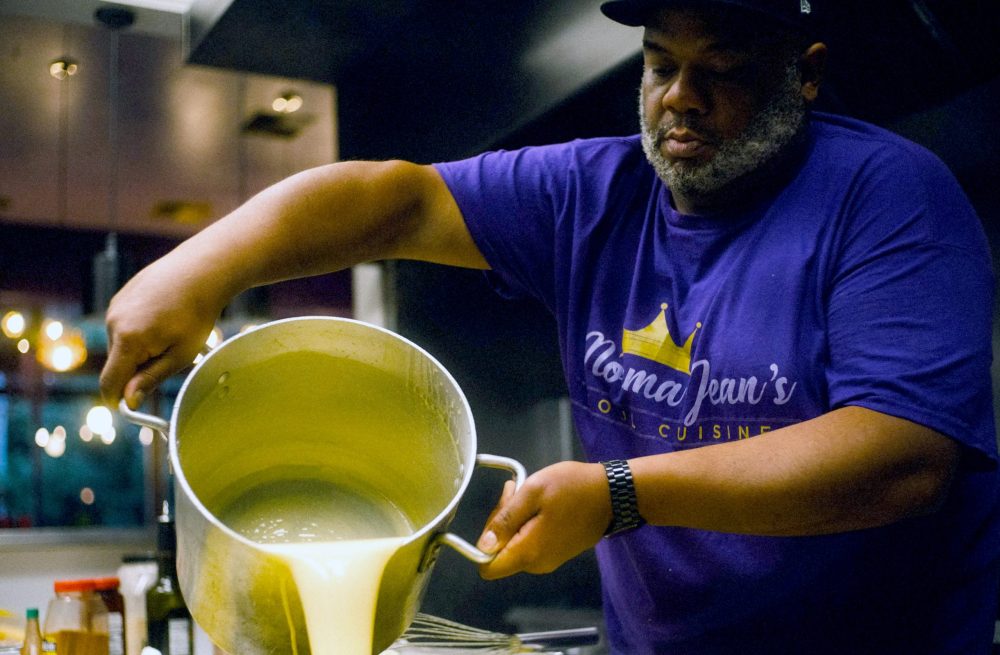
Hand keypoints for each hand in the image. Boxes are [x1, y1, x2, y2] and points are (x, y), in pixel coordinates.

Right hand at [99, 255, 227, 407]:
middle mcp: (114, 322)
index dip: (117, 400)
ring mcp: (115, 306)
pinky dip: (141, 330)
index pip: (109, 382)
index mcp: (128, 340)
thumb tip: (128, 400)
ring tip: (171, 331)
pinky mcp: (121, 296)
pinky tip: (164, 317)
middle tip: (171, 356)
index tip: (129, 407)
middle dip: (138, 369)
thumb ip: (151, 378)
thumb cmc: (198, 314)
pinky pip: (125, 325)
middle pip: (118, 363)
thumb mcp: (181, 354)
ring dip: (141, 348)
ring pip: (122, 344)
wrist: (202, 270)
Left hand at [476, 460, 610, 578]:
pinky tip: (539, 503)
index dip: (482, 543)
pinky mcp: (557, 553)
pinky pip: (530, 543)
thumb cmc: (573, 488)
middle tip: (514, 491)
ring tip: (527, 492)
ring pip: (514, 545)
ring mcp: (548, 560)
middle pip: (500, 553)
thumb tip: (482, 546)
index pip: (487, 567)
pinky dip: (528, 524)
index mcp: (528, 552)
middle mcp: (537, 564)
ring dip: (514, 519)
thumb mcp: (534, 492)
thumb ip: (506, 519)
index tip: (498, 514)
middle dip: (501, 521)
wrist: (613, 494)